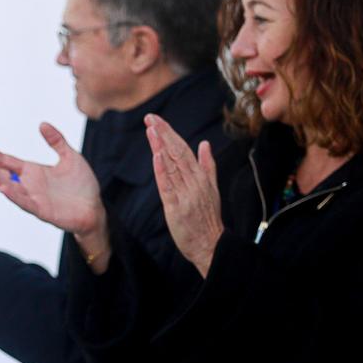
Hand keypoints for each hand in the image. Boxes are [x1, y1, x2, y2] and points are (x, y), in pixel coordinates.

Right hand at [0, 124, 104, 236]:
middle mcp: (29, 185)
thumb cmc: (82, 186)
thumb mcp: (70, 157)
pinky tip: (3, 188)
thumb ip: (57, 141)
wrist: (95, 209)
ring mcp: (34, 199)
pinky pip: (25, 203)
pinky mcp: (42, 211)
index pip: (8, 161)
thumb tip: (42, 124)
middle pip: (2, 175)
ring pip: (9, 189)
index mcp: (33, 172)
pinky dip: (13, 196)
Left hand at [146, 113, 222, 276]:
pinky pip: (168, 186)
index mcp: (201, 177)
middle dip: (163, 134)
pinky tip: (156, 156)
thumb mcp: (212, 188)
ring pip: (171, 166)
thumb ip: (207, 165)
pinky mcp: (176, 208)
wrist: (211, 245)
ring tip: (150, 130)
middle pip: (177, 153)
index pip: (184, 149)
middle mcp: (194, 182)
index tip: (158, 120)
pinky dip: (162, 171)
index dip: (171, 134)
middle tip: (150, 118)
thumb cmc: (209, 218)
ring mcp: (185, 194)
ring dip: (160, 146)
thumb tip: (205, 144)